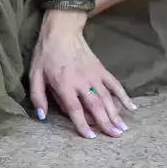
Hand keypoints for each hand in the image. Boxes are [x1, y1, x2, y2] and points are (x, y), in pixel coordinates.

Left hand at [29, 13, 136, 138]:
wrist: (62, 30)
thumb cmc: (46, 53)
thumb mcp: (35, 73)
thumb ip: (37, 95)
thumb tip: (42, 116)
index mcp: (64, 83)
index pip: (75, 108)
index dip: (82, 124)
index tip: (91, 137)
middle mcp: (81, 81)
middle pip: (95, 105)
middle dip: (105, 123)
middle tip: (114, 137)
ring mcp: (94, 74)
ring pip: (107, 97)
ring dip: (115, 114)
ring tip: (123, 129)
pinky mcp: (101, 68)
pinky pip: (115, 83)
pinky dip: (124, 95)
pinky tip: (131, 107)